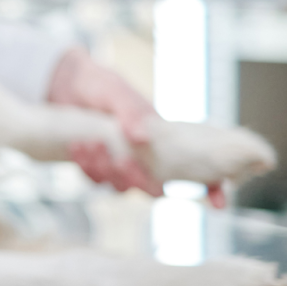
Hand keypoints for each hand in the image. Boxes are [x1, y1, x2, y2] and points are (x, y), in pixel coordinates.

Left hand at [46, 49, 226, 204]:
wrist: (67, 83)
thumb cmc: (102, 86)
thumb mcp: (118, 91)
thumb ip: (131, 111)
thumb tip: (141, 138)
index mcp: (164, 142)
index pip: (197, 171)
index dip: (212, 189)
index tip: (219, 202)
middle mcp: (146, 159)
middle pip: (153, 189)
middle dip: (137, 179)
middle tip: (122, 160)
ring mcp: (119, 165)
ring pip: (121, 187)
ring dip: (106, 170)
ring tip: (91, 144)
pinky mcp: (94, 166)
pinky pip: (94, 179)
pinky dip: (87, 166)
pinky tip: (79, 148)